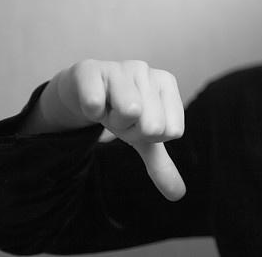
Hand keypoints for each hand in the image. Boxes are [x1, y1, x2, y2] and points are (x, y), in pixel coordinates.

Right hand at [30, 59, 185, 200]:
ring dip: (111, 121)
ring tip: (107, 109)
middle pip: (152, 125)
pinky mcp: (89, 69)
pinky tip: (91, 103)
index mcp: (167, 83)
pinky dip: (92, 110)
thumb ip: (161, 165)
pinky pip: (96, 101)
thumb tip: (179, 195)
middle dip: (130, 130)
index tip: (137, 124)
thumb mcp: (142, 138)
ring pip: (129, 111)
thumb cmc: (120, 111)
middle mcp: (147, 71)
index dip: (149, 136)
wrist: (82, 89)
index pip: (171, 130)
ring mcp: (119, 67)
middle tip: (119, 117)